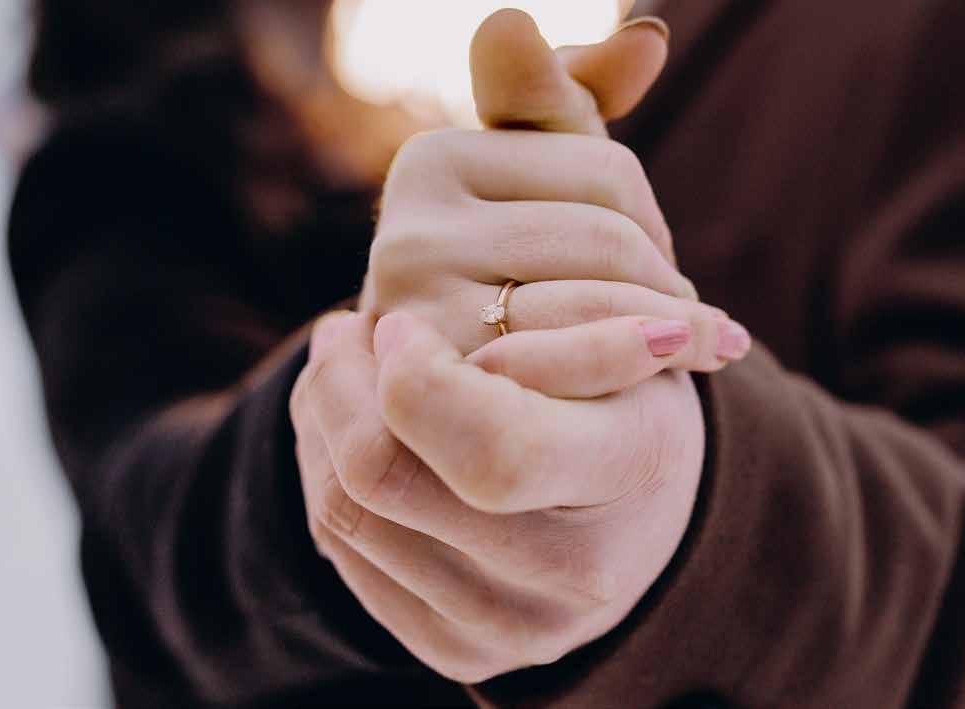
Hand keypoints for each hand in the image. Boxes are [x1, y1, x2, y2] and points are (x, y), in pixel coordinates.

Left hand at [291, 307, 703, 682]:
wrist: (644, 503)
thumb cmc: (622, 381)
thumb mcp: (612, 320)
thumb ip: (528, 314)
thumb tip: (400, 337)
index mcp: (633, 465)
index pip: (498, 450)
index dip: (418, 381)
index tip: (398, 326)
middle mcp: (576, 570)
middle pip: (388, 480)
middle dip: (340, 384)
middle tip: (347, 327)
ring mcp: (514, 624)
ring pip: (345, 514)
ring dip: (321, 419)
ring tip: (343, 360)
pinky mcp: (459, 651)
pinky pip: (343, 553)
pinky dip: (325, 471)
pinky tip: (349, 421)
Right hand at [360, 10, 747, 364]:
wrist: (472, 386)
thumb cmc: (526, 253)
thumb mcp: (549, 165)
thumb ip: (581, 90)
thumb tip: (649, 37)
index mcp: (429, 159)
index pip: (607, 173)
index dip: (648, 218)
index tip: (647, 247)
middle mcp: (404, 235)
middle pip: (608, 242)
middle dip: (660, 280)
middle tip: (672, 313)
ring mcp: (414, 322)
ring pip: (601, 310)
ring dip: (665, 334)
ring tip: (676, 344)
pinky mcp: (440, 402)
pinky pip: (577, 375)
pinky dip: (630, 376)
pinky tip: (660, 375)